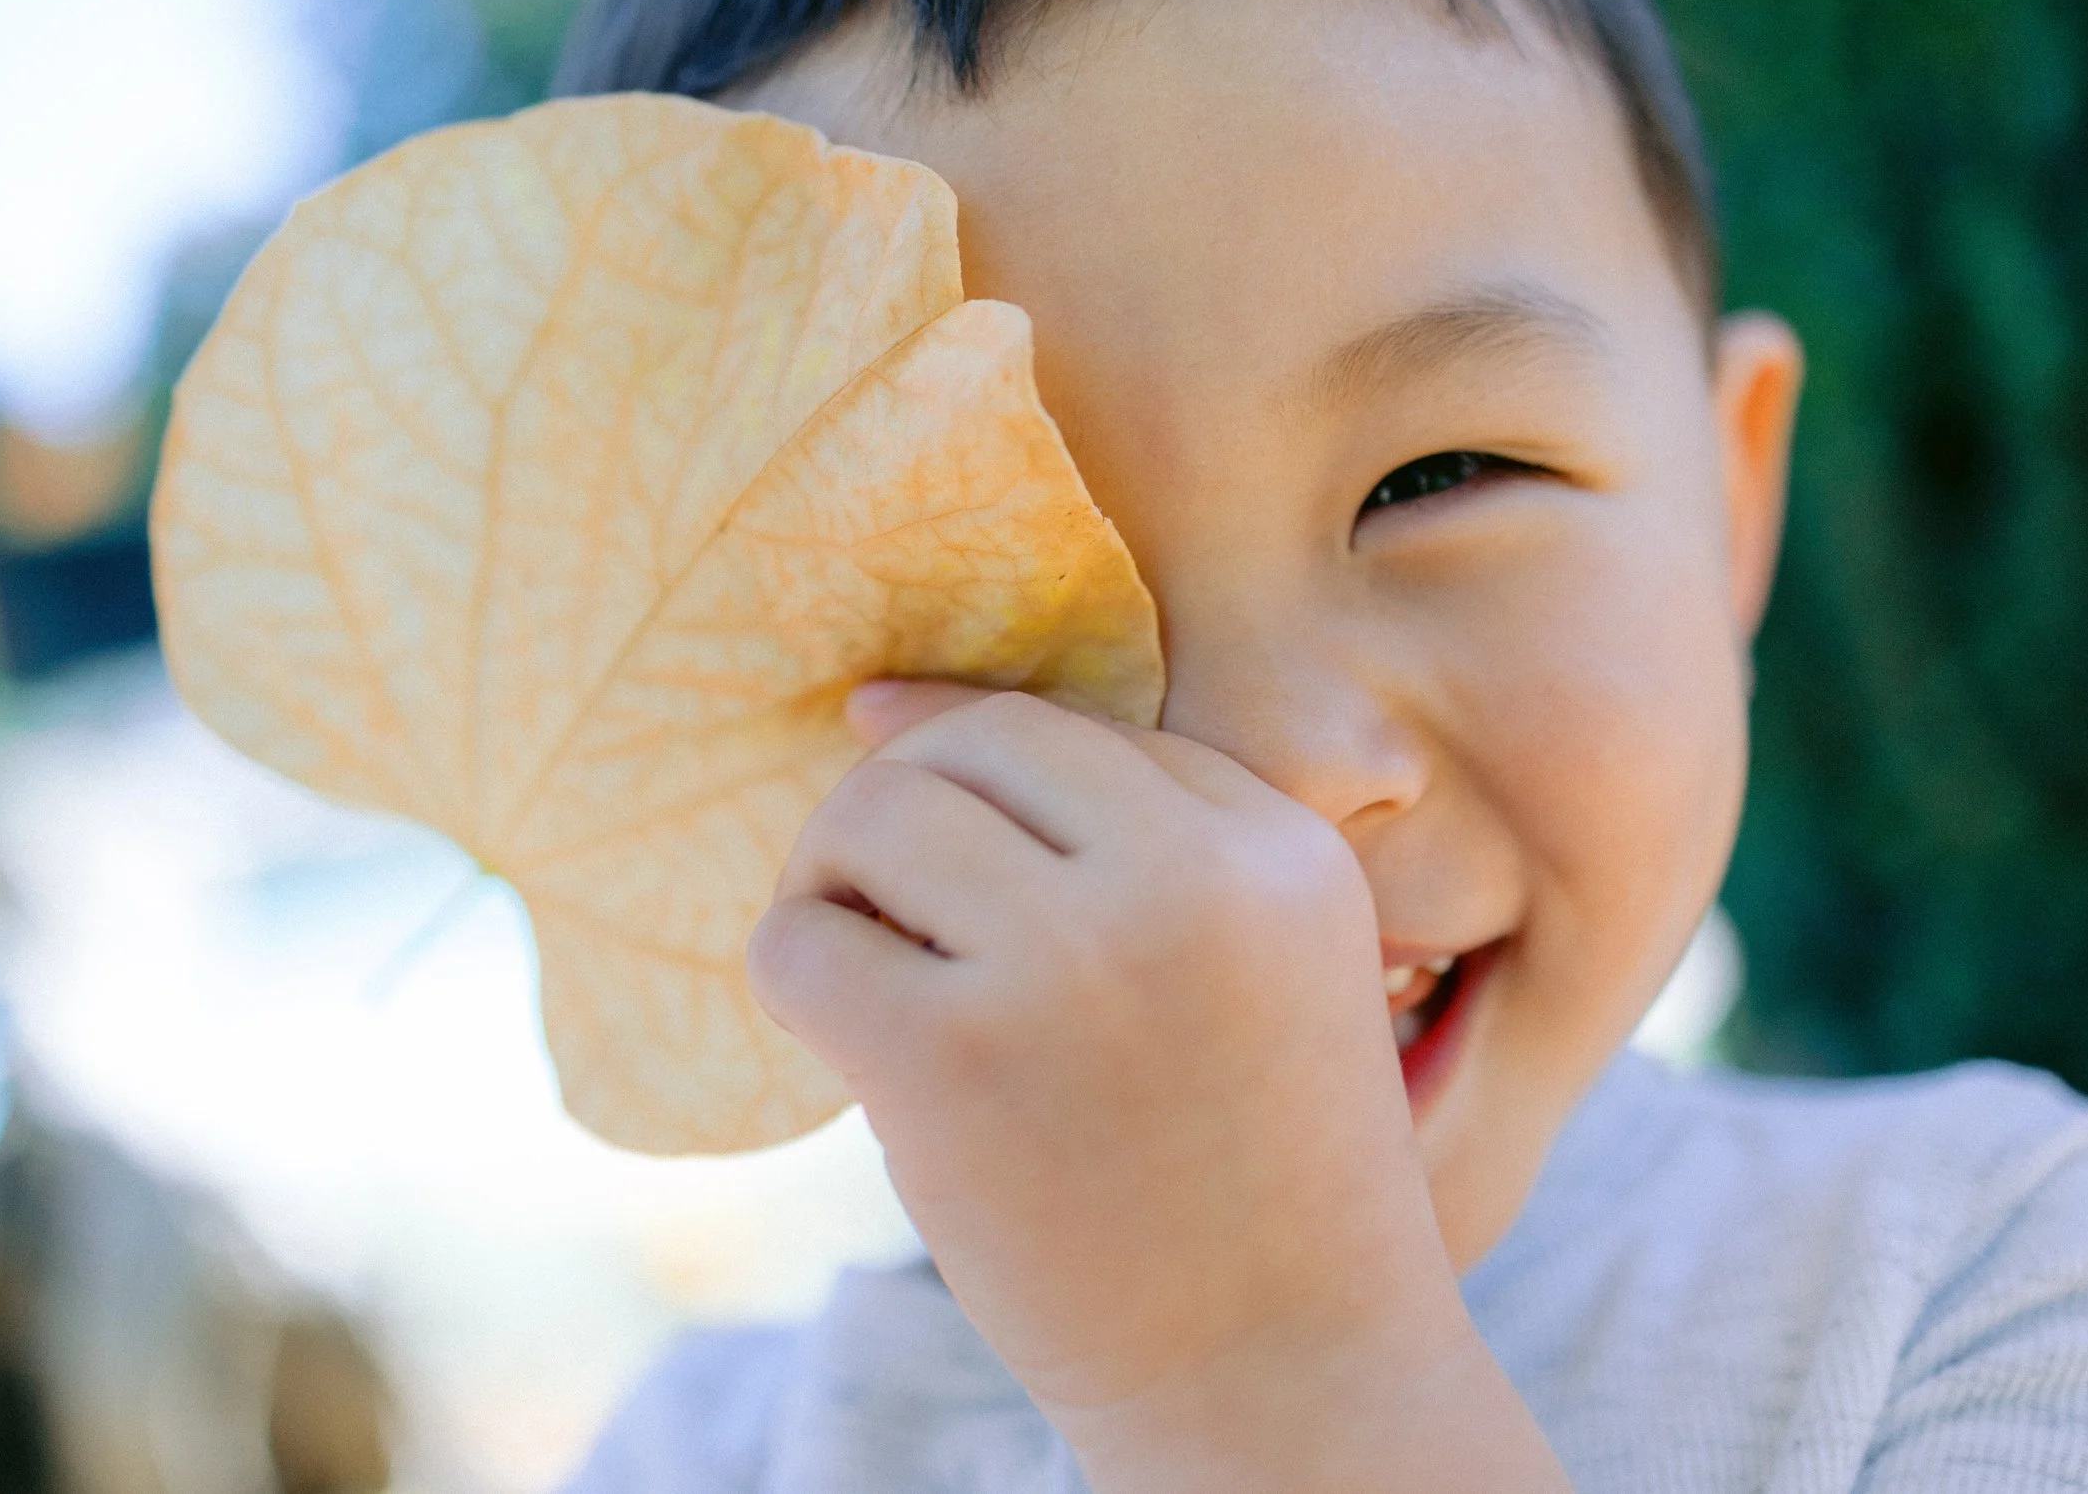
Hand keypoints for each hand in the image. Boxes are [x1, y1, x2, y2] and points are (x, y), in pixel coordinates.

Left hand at [747, 680, 1515, 1484]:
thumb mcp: (1267, 972)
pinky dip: (799, 979)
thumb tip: (875, 702)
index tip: (967, 877)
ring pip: (873, 817)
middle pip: (970, 746)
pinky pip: (801, 943)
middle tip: (900, 919)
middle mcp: (1186, 880)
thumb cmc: (1256, 1178)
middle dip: (907, 815)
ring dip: (843, 883)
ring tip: (877, 974)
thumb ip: (1121, 836)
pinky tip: (854, 1045)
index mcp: (1279, 849)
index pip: (1080, 733)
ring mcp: (1068, 964)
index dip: (991, 784)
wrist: (1288, 1385)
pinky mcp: (955, 1060)